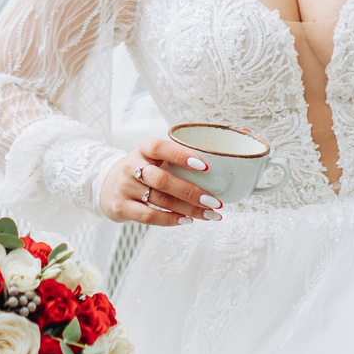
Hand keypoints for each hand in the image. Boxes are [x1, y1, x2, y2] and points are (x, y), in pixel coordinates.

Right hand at [99, 136, 223, 226]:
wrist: (108, 184)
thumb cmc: (146, 168)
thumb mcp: (158, 155)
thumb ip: (190, 150)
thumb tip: (245, 133)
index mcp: (144, 148)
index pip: (160, 147)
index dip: (181, 155)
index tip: (204, 165)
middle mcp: (132, 166)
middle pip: (162, 179)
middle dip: (191, 192)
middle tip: (215, 201)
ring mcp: (125, 187)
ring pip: (160, 200)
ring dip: (188, 209)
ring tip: (210, 214)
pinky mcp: (121, 207)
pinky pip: (149, 216)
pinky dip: (171, 219)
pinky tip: (187, 220)